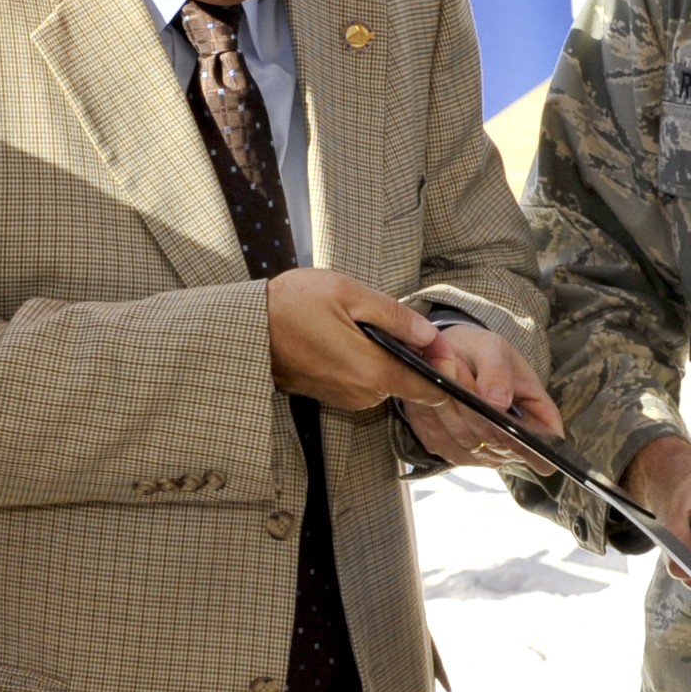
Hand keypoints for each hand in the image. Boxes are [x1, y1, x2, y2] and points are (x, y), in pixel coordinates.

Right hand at [265, 268, 468, 414]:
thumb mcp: (348, 293)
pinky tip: (349, 337)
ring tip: (367, 325)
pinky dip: (367, 362)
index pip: (430, 388)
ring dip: (387, 357)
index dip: (443, 367)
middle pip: (409, 382)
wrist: (246, 329)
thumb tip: (428, 334)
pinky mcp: (332, 395)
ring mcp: (346, 398)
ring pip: (386, 380)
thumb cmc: (293, 305)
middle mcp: (363, 394)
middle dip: (414, 356)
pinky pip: (364, 381)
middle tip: (402, 323)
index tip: (441, 344)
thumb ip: (395, 316)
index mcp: (373, 372)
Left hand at [394, 319, 565, 470]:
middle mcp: (514, 443)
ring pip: (464, 438)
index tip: (502, 412)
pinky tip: (429, 391)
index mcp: (540, 416)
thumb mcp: (494, 349)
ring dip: (448, 405)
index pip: (546, 440)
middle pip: (495, 437)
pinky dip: (431, 415)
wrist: (452, 355)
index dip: (528, 438)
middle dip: (472, 402)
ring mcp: (483, 453)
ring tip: (443, 370)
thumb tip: (498, 402)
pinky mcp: (452, 452)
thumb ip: (498, 371)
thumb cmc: (482, 352)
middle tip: (456, 366)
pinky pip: (439, 439)